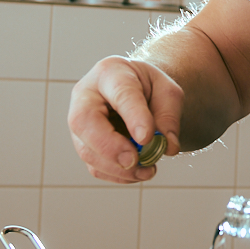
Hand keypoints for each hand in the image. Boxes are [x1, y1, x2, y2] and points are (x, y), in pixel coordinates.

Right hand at [68, 57, 184, 183]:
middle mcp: (86, 96)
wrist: (137, 93)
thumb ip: (169, 116)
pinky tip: (138, 172)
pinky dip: (118, 175)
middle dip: (109, 147)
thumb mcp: (168, 93)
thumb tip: (167, 147)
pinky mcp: (84, 145)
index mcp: (111, 72)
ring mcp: (80, 123)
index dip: (133, 116)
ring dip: (118, 168)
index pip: (120, 93)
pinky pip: (95, 167)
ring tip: (148, 169)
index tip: (147, 138)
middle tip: (135, 161)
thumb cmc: (150, 90)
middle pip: (84, 121)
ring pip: (87, 150)